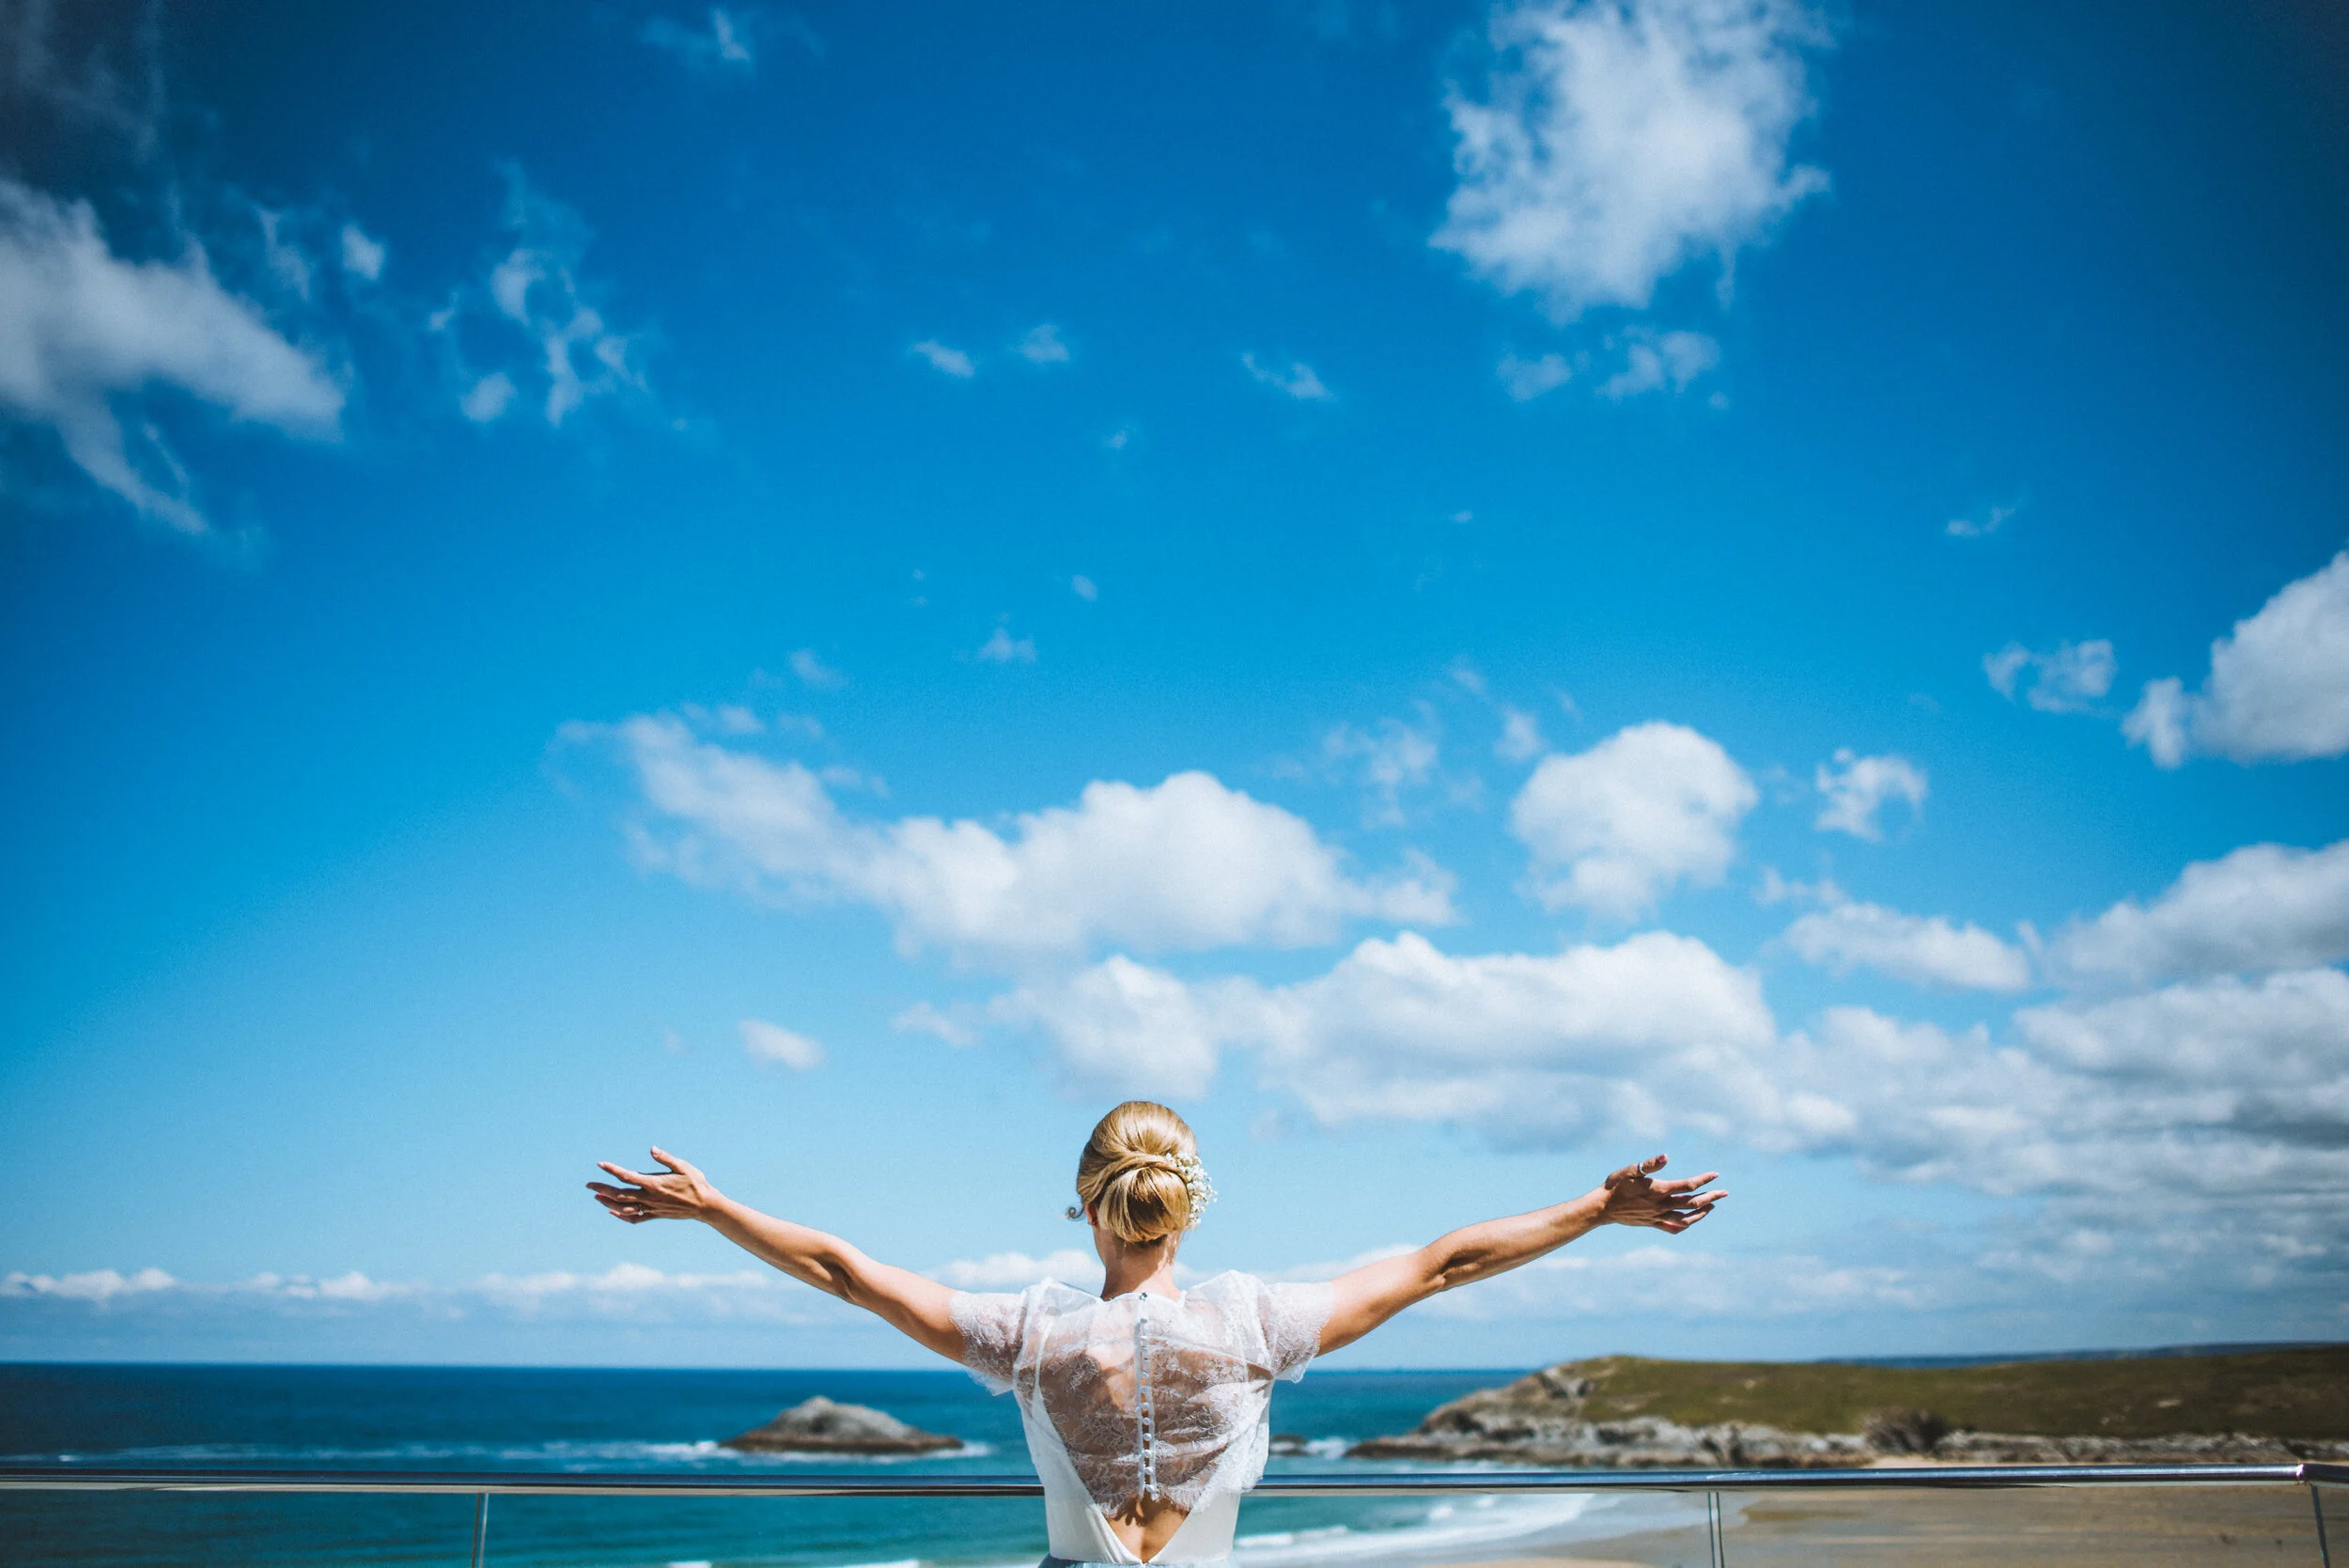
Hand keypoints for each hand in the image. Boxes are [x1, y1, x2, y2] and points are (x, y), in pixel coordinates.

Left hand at [588, 1147, 719, 1223]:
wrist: (705, 1206)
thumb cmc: (696, 1183)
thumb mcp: (683, 1166)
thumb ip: (666, 1158)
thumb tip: (651, 1149)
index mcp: (655, 1184)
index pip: (628, 1176)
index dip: (613, 1170)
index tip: (601, 1164)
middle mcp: (650, 1198)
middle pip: (620, 1194)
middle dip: (602, 1189)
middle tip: (588, 1185)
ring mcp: (652, 1208)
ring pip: (624, 1208)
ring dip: (608, 1202)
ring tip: (596, 1197)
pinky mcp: (656, 1215)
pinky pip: (635, 1218)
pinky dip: (622, 1216)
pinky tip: (613, 1212)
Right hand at [1596, 1154, 1723, 1233]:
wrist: (1602, 1207)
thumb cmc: (1616, 1185)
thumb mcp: (1630, 1170)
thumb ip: (1649, 1164)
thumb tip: (1665, 1157)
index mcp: (1659, 1190)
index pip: (1688, 1185)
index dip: (1704, 1180)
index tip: (1715, 1174)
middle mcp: (1662, 1205)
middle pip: (1692, 1203)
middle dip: (1710, 1196)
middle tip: (1724, 1192)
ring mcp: (1658, 1216)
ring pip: (1686, 1218)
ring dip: (1701, 1212)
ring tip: (1712, 1206)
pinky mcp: (1653, 1223)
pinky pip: (1674, 1228)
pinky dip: (1686, 1225)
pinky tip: (1691, 1220)